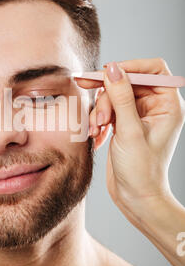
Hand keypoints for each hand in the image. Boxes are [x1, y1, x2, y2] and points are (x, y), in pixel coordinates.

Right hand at [75, 58, 184, 222]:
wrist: (136, 198)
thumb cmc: (141, 170)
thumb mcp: (129, 131)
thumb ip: (121, 97)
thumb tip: (112, 68)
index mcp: (168, 105)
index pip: (153, 69)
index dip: (130, 67)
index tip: (107, 72)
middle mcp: (156, 107)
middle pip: (128, 82)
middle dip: (109, 97)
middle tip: (96, 112)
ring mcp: (139, 116)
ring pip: (114, 96)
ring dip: (101, 111)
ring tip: (96, 129)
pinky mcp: (125, 124)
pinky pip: (109, 110)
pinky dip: (99, 120)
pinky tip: (97, 136)